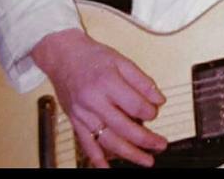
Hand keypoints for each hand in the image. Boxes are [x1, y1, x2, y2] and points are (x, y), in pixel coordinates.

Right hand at [31, 28, 167, 166]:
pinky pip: (86, 144)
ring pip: (107, 140)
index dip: (150, 111)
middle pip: (123, 127)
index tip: (156, 112)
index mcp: (107, 83)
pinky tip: (107, 168)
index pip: (135, 105)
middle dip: (145, 139)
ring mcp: (83, 114)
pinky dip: (97, 159)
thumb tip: (158, 98)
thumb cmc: (92, 56)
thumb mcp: (121, 60)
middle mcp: (93, 101)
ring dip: (128, 153)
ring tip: (145, 160)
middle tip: (160, 145)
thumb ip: (141, 80)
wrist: (63, 56)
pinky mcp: (75, 121)